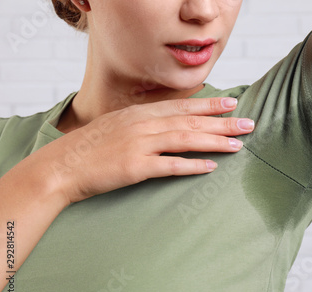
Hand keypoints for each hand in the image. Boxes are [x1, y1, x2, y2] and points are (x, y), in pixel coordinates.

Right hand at [23, 97, 252, 203]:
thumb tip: (170, 125)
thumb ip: (144, 123)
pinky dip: (191, 166)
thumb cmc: (91, 148)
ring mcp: (139, 144)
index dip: (209, 105)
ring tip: (238, 145)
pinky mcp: (135, 167)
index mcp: (140, 113)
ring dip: (214, 142)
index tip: (232, 104)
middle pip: (190, 122)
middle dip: (222, 123)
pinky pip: (169, 166)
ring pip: (185, 140)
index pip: (182, 106)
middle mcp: (143, 124)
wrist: (62, 166)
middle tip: (248, 124)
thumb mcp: (118, 126)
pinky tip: (210, 167)